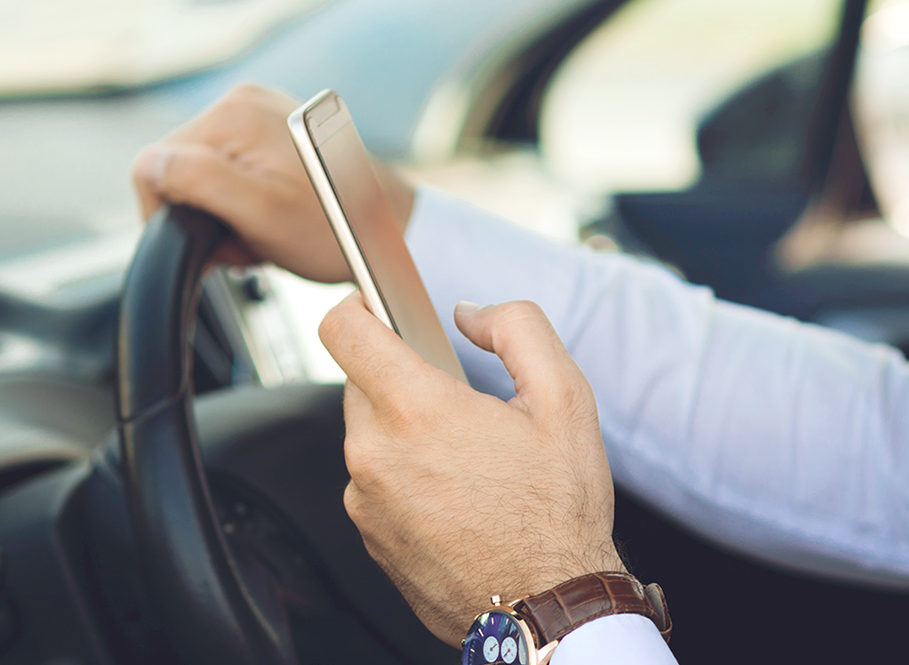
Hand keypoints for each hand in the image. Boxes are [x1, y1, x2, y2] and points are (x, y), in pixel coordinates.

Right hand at [130, 83, 414, 284]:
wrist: (390, 231)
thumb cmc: (335, 229)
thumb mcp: (260, 213)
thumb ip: (198, 181)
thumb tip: (150, 165)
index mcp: (232, 114)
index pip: (154, 164)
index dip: (169, 213)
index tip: (212, 238)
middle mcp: (243, 101)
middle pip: (179, 166)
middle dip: (201, 212)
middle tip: (246, 238)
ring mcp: (261, 112)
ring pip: (203, 171)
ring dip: (222, 209)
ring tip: (262, 230)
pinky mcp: (275, 130)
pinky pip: (230, 169)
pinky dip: (241, 199)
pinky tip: (269, 216)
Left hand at [319, 296, 621, 643]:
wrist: (547, 604)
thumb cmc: (558, 509)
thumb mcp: (565, 397)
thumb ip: (517, 327)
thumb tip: (472, 313)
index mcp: (416, 409)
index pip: (343, 330)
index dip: (356, 305)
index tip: (373, 305)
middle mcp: (376, 454)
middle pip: (361, 383)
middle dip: (402, 379)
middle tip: (458, 402)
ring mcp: (366, 501)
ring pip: (369, 437)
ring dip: (405, 433)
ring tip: (467, 460)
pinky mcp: (369, 538)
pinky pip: (375, 485)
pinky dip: (405, 479)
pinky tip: (456, 497)